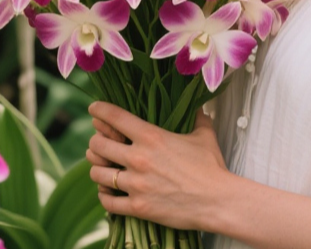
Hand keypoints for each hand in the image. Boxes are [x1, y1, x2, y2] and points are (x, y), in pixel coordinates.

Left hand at [87, 101, 228, 230]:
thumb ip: (196, 116)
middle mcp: (139, 158)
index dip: (100, 110)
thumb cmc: (211, 166)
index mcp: (152, 136)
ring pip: (98, 173)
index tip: (94, 109)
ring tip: (101, 167)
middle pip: (98, 146)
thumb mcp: (203, 134)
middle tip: (98, 143)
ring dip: (97, 168)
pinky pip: (107, 202)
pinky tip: (108, 191)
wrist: (217, 200)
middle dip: (95, 143)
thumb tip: (196, 104)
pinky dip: (104, 195)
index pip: (115, 118)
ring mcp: (136, 184)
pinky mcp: (138, 207)